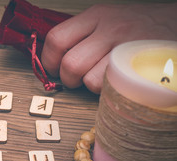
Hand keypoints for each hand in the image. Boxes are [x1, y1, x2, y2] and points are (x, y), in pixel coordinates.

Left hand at [41, 3, 176, 93]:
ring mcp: (125, 47)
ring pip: (89, 79)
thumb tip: (55, 60)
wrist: (175, 24)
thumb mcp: (107, 20)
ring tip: (98, 80)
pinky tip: (113, 82)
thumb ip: (82, 35)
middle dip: (68, 79)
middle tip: (75, 80)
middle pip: (70, 64)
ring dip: (89, 87)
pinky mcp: (138, 66)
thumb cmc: (138, 26)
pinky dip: (107, 91)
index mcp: (96, 15)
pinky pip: (110, 87)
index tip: (52, 70)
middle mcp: (109, 28)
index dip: (49, 61)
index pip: (56, 39)